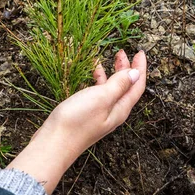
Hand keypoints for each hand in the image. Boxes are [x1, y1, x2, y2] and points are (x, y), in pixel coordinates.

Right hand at [7, 50, 146, 194]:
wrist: (55, 142)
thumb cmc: (78, 120)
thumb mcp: (101, 98)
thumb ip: (119, 85)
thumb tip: (135, 74)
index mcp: (120, 108)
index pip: (137, 86)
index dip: (140, 68)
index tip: (140, 52)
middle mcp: (113, 112)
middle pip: (126, 87)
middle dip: (127, 69)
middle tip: (122, 52)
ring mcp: (100, 114)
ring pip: (112, 90)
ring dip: (113, 74)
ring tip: (108, 59)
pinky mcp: (88, 114)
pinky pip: (100, 94)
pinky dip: (100, 81)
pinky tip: (93, 75)